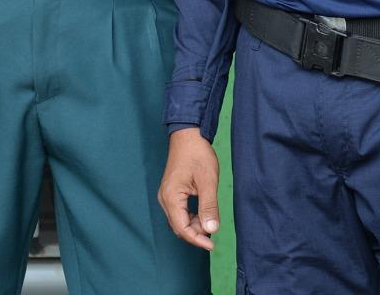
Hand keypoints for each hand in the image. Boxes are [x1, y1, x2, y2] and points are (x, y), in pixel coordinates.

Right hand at [159, 127, 220, 250]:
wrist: (188, 135)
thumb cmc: (197, 155)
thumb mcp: (207, 181)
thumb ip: (209, 207)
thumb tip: (211, 230)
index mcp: (171, 196)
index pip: (181, 228)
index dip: (197, 240)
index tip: (212, 245)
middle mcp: (165, 198)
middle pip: (178, 226)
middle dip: (196, 233)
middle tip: (213, 227)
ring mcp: (166, 195)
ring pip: (179, 220)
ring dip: (194, 225)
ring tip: (210, 219)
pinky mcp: (171, 192)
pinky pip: (179, 212)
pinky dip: (192, 217)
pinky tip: (203, 213)